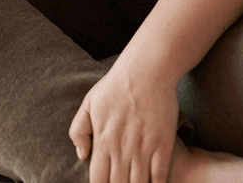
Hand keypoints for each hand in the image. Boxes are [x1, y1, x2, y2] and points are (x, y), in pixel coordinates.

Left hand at [69, 65, 179, 182]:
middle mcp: (122, 149)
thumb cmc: (116, 85)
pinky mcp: (164, 144)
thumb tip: (81, 155)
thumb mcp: (89, 104)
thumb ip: (79, 130)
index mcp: (103, 140)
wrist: (147, 70)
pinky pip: (160, 175)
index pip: (98, 179)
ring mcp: (144, 148)